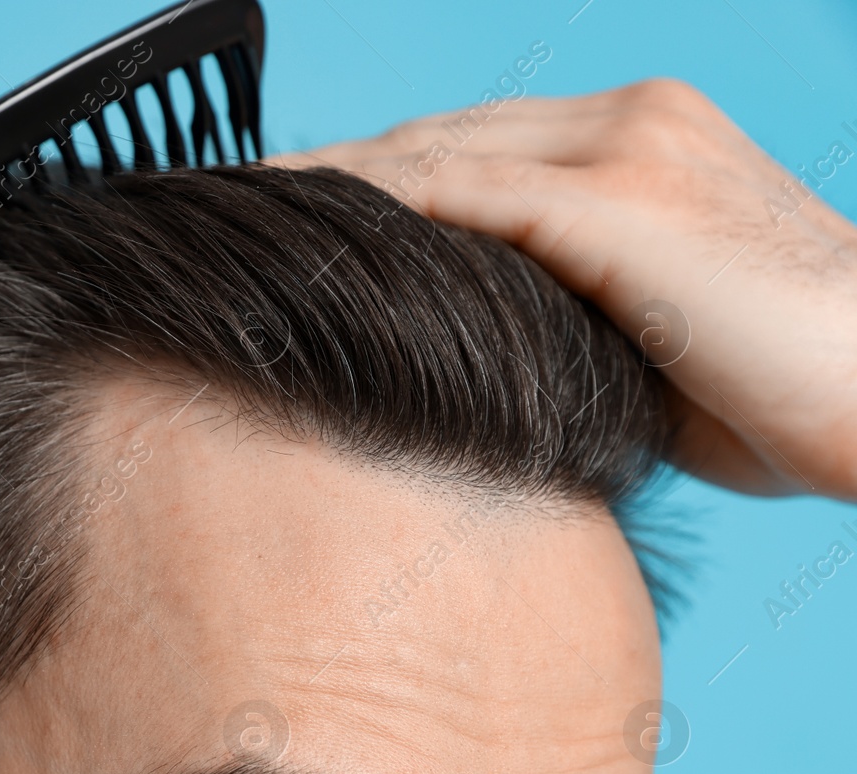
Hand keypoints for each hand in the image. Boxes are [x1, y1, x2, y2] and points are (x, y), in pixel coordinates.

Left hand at [274, 78, 856, 499]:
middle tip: (241, 206)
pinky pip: (460, 191)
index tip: (297, 215)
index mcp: (640, 143)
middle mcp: (629, 122)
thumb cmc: (789, 394)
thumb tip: (474, 358)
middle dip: (335, 174)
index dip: (376, 179)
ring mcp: (627, 148)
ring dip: (331, 183)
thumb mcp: (650, 342)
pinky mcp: (620, 198)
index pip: (471, 149)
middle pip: (437, 137)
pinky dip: (375, 204)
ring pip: (434, 151)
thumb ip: (564, 317)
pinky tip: (305, 227)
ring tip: (242, 212)